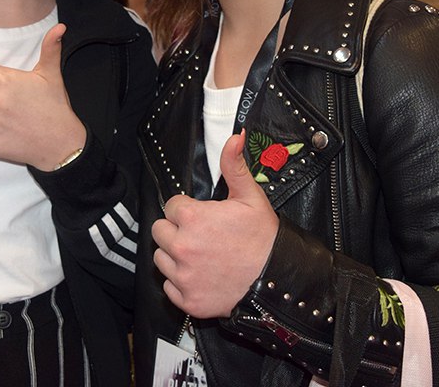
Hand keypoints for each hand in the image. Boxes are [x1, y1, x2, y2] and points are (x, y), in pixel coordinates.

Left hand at [0, 23, 85, 170]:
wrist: (61, 143)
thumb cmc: (55, 106)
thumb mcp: (51, 74)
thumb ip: (50, 48)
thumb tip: (59, 27)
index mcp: (4, 80)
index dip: (3, 83)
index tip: (17, 92)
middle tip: (18, 106)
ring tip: (13, 119)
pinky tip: (10, 132)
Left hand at [152, 130, 278, 318]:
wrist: (278, 280)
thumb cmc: (264, 239)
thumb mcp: (250, 197)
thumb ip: (234, 166)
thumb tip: (233, 138)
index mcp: (192, 219)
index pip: (171, 206)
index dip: (186, 209)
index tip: (202, 216)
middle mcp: (182, 248)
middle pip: (160, 231)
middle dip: (176, 230)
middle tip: (200, 235)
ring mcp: (183, 277)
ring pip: (160, 259)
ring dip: (174, 256)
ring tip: (201, 255)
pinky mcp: (188, 300)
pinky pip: (169, 287)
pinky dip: (181, 283)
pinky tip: (201, 275)